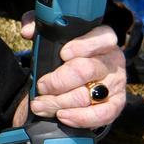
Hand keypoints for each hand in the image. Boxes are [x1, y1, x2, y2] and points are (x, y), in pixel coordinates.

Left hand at [19, 12, 125, 128]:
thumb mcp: (54, 35)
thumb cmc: (66, 54)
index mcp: (102, 39)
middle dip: (58, 81)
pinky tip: (62, 116)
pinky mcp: (115, 105)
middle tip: (41, 86)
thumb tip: (27, 31)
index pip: (101, 38)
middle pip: (86, 70)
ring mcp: (116, 84)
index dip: (81, 46)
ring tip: (40, 105)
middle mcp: (112, 60)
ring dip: (59, 102)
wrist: (80, 79)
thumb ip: (38, 25)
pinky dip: (81, 118)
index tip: (63, 54)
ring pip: (87, 95)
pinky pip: (102, 114)